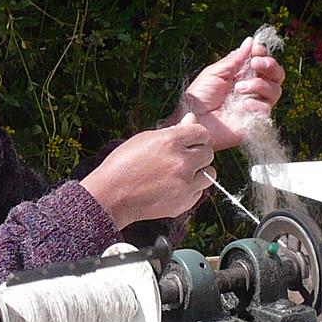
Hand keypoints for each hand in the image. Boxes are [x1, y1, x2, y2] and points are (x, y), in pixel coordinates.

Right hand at [81, 119, 214, 228]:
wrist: (111, 197)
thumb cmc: (123, 165)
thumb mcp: (145, 139)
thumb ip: (173, 130)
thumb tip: (192, 118)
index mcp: (171, 141)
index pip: (202, 133)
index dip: (196, 136)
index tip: (190, 142)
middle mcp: (181, 162)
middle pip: (208, 153)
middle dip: (197, 154)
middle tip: (183, 158)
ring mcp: (184, 184)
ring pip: (210, 174)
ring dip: (199, 172)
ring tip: (181, 173)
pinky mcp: (184, 202)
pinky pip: (200, 191)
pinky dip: (191, 189)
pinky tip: (174, 187)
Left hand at [176, 38, 285, 148]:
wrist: (194, 120)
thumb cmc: (200, 98)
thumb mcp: (215, 72)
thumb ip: (235, 59)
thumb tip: (250, 41)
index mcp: (243, 74)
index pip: (262, 60)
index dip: (263, 53)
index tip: (256, 48)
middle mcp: (253, 88)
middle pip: (276, 74)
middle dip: (270, 65)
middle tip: (256, 63)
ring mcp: (256, 103)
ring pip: (276, 89)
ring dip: (259, 84)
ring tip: (239, 88)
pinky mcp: (256, 119)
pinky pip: (267, 107)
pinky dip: (255, 103)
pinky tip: (241, 105)